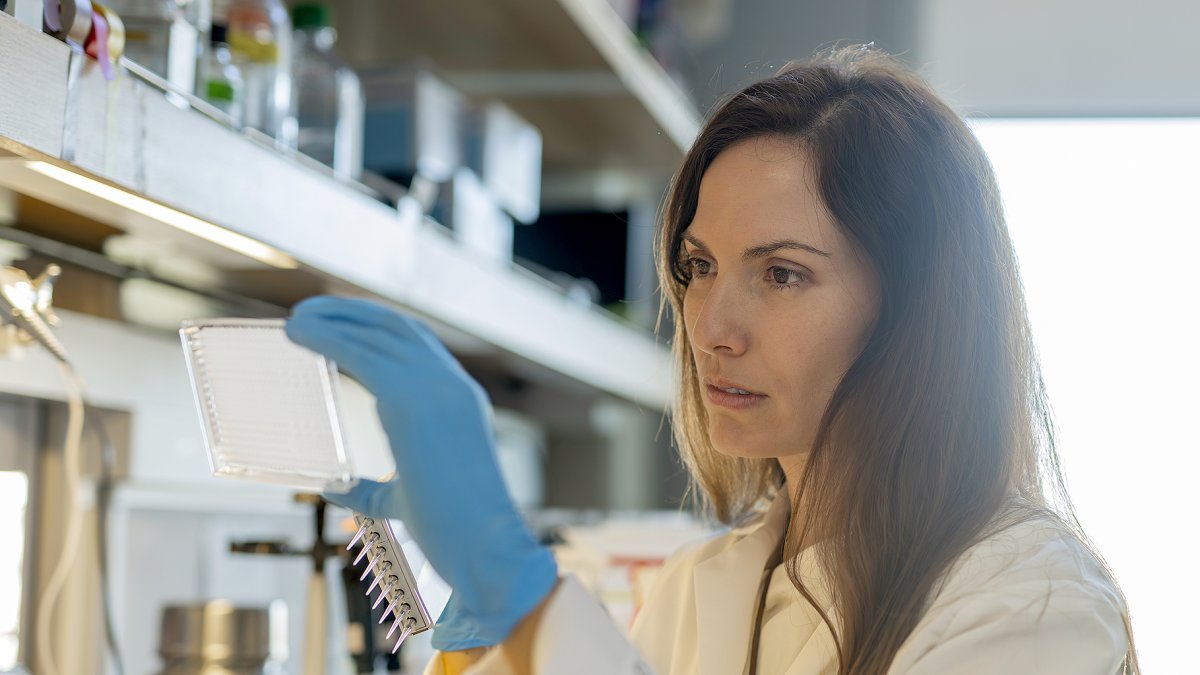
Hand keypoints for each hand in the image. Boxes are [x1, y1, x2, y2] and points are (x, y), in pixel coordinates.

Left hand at [285, 296, 557, 648]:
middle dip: (354, 313)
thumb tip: (332, 487)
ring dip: (335, 318)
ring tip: (298, 318)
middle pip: (399, 327)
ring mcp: (436, 388)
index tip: (344, 325)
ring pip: (380, 331)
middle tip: (311, 313)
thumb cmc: (453, 532)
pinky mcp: (411, 400)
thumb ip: (370, 489)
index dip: (380, 329)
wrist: (485, 545)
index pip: (420, 346)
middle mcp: (452, 385)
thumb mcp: (405, 501)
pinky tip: (299, 333)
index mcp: (461, 402)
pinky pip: (361, 353)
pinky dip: (327, 337)